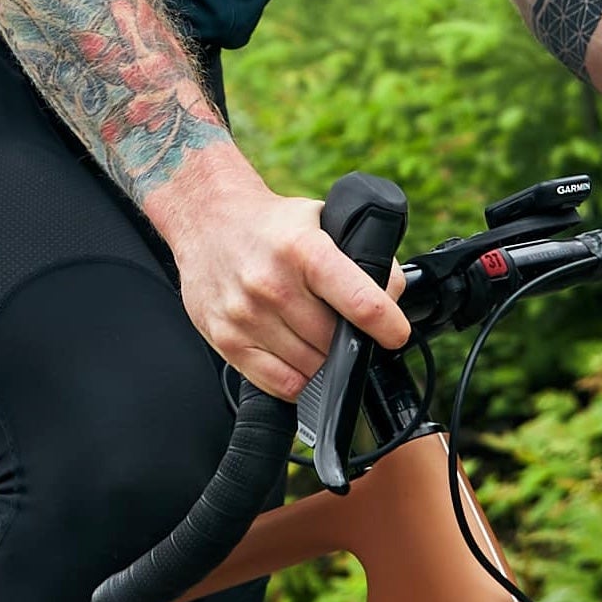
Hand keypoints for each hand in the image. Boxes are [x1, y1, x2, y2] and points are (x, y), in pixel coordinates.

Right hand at [152, 149, 411, 399]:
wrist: (205, 218)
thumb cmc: (270, 224)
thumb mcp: (322, 219)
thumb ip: (361, 255)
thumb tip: (392, 296)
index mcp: (303, 250)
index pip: (360, 302)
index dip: (388, 326)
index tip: (396, 334)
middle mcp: (272, 284)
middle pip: (335, 341)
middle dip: (350, 340)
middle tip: (347, 328)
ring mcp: (245, 315)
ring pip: (310, 367)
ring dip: (324, 361)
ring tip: (318, 337)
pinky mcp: (225, 339)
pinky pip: (278, 383)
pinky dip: (299, 381)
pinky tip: (299, 358)